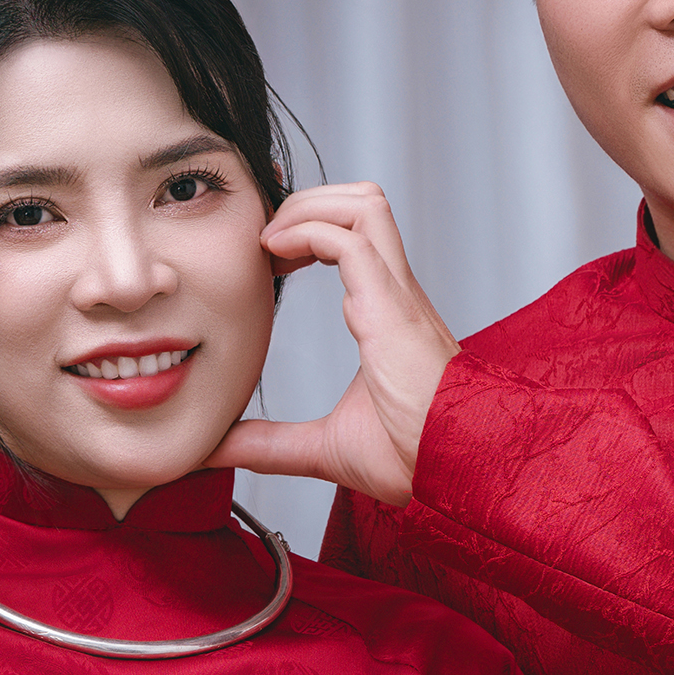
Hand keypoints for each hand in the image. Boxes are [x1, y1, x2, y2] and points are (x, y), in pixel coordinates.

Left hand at [223, 183, 456, 509]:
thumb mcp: (324, 447)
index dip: (309, 231)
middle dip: (308, 204)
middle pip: (362, 203)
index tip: (270, 259)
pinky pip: (351, 238)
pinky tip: (275, 251)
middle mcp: (395, 293)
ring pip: (363, 204)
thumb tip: (217, 450)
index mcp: (387, 315)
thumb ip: (269, 444)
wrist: (457, 471)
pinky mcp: (391, 306)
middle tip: (265, 241)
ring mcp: (396, 295)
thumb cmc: (412, 458)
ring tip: (270, 240)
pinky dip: (308, 231)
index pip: (355, 239)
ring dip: (309, 207)